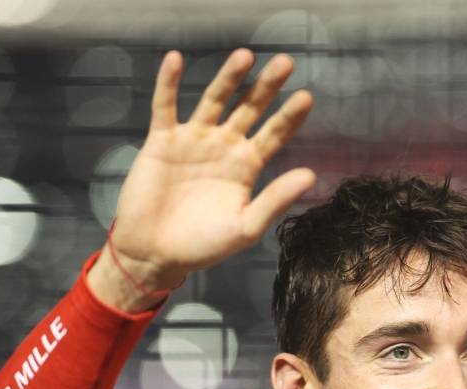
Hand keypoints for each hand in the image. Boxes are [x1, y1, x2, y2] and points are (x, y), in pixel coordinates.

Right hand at [88, 49, 313, 310]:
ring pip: (214, 100)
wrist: (155, 254)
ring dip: (228, 78)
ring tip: (245, 56)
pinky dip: (168, 83)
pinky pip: (165, 106)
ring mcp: (194, 141)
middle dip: (267, 87)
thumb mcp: (245, 227)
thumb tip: (311, 174)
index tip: (306, 96)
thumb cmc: (203, 246)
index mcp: (247, 166)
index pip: (274, 134)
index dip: (289, 116)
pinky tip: (175, 59)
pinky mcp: (162, 141)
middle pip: (249, 108)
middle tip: (286, 63)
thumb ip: (275, 200)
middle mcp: (224, 147)